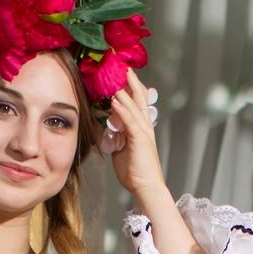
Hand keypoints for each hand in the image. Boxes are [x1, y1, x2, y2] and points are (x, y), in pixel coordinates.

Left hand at [106, 67, 165, 197]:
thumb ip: (116, 136)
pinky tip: (115, 100)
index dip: (130, 87)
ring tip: (116, 76)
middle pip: (139, 97)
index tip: (121, 74)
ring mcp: (144, 131)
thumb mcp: (122, 149)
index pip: (137, 102)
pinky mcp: (140, 139)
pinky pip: (130, 120)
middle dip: (130, 81)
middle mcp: (145, 126)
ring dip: (124, 90)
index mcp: (142, 127)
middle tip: (122, 66)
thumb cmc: (135, 171)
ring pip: (134, 105)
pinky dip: (122, 109)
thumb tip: (106, 129)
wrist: (146, 187)